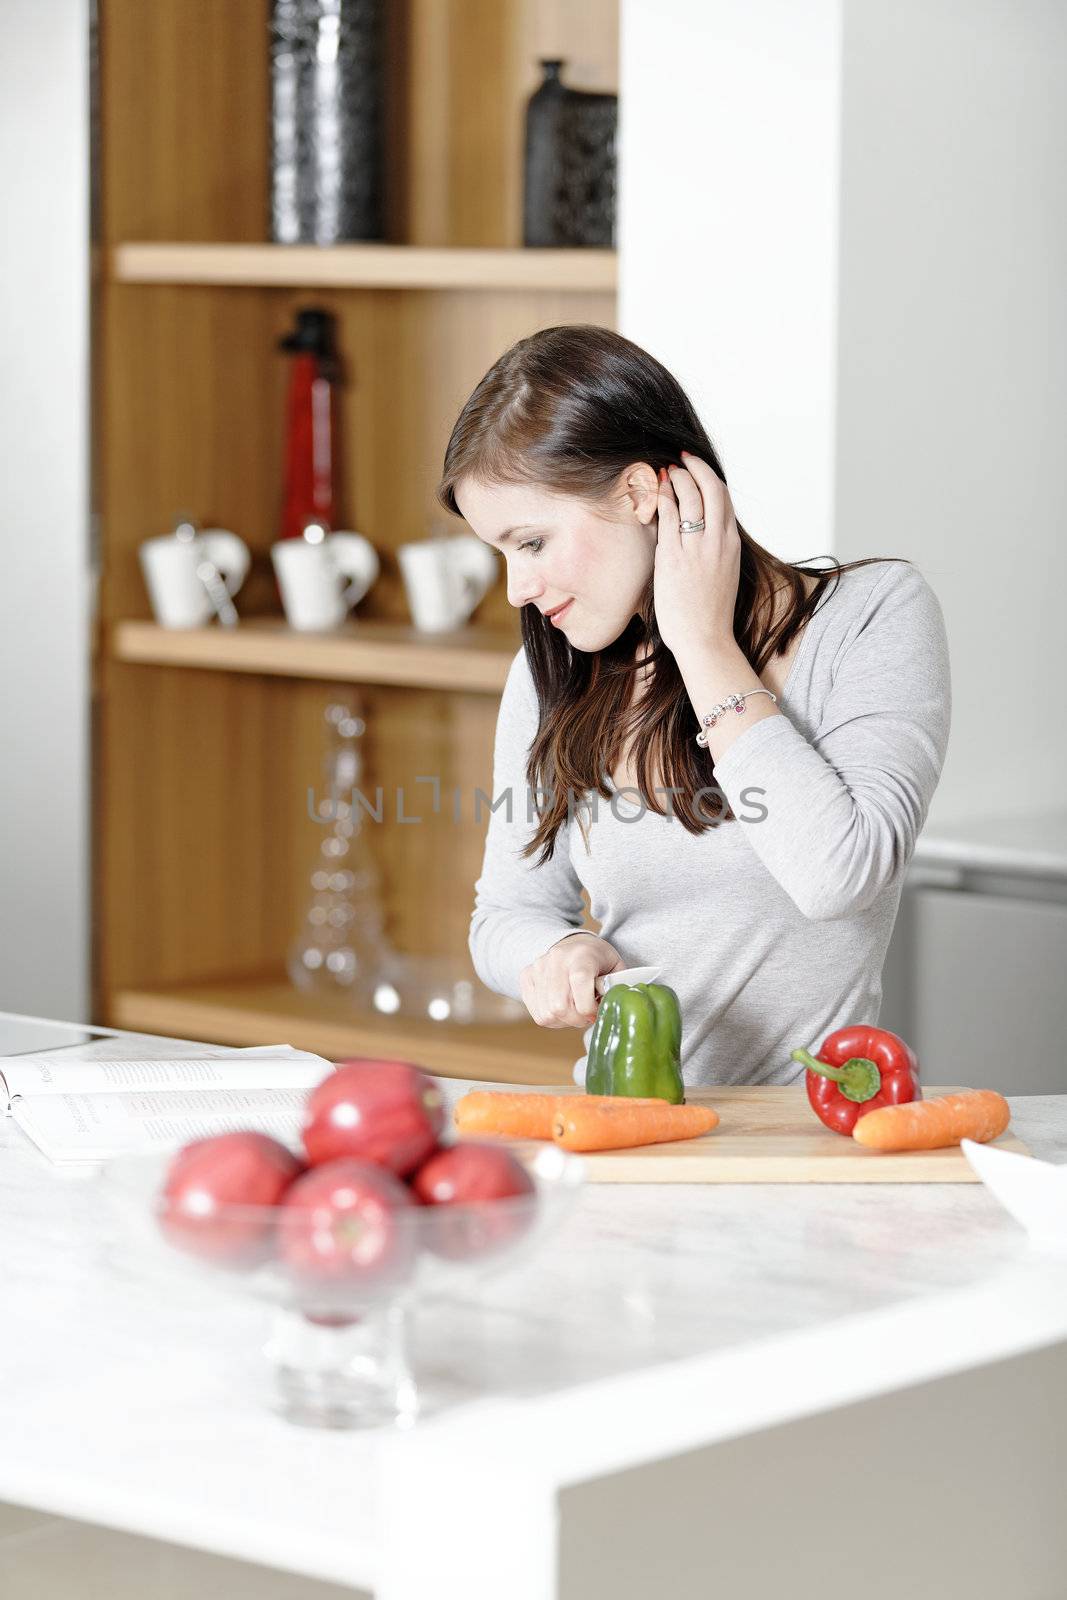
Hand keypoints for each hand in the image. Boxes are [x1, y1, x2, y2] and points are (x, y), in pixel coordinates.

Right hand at [519, 936, 624, 1029]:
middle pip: (560, 1006)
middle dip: (577, 1019)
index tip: (596, 1012)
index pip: (579, 982)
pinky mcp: (527, 977)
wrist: (572, 944)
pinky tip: (561, 1008)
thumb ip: (616, 986)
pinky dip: (552, 1018)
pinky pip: (537, 1013)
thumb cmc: (597, 959)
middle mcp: (556, 959)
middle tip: (586, 1015)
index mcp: (581, 954)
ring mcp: (538, 967)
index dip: (588, 1007)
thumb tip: (613, 1006)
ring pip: (547, 1014)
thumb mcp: (616, 967)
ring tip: (574, 1009)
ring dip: (564, 1020)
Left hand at [653, 451, 740, 658]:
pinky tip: (653, 491)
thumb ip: (715, 552)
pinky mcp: (674, 558)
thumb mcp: (722, 575)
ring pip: (689, 497)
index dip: (709, 478)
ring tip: (664, 473)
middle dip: (695, 468)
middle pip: (711, 489)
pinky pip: (667, 517)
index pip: (724, 499)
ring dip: (676, 479)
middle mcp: (717, 541)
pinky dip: (661, 498)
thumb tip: (701, 536)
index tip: (696, 469)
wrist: (705, 639)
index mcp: (731, 545)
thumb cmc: (710, 614)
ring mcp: (696, 548)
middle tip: (680, 461)